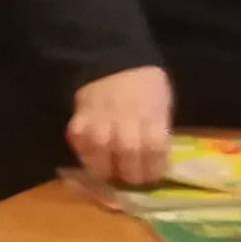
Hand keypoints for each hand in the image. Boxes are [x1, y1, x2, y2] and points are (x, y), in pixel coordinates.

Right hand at [67, 65, 174, 187]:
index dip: (155, 168)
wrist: (115, 62)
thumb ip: (159, 131)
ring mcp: (99, 118)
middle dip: (132, 174)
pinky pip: (78, 142)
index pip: (155, 148)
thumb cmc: (146, 87)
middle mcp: (125, 117)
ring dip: (106, 169)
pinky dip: (84, 153)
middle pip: (128, 152)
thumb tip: (158, 162)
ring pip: (100, 152)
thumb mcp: (162, 105)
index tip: (153, 176)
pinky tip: (92, 156)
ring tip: (111, 173)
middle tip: (133, 179)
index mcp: (151, 114)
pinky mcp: (79, 119)